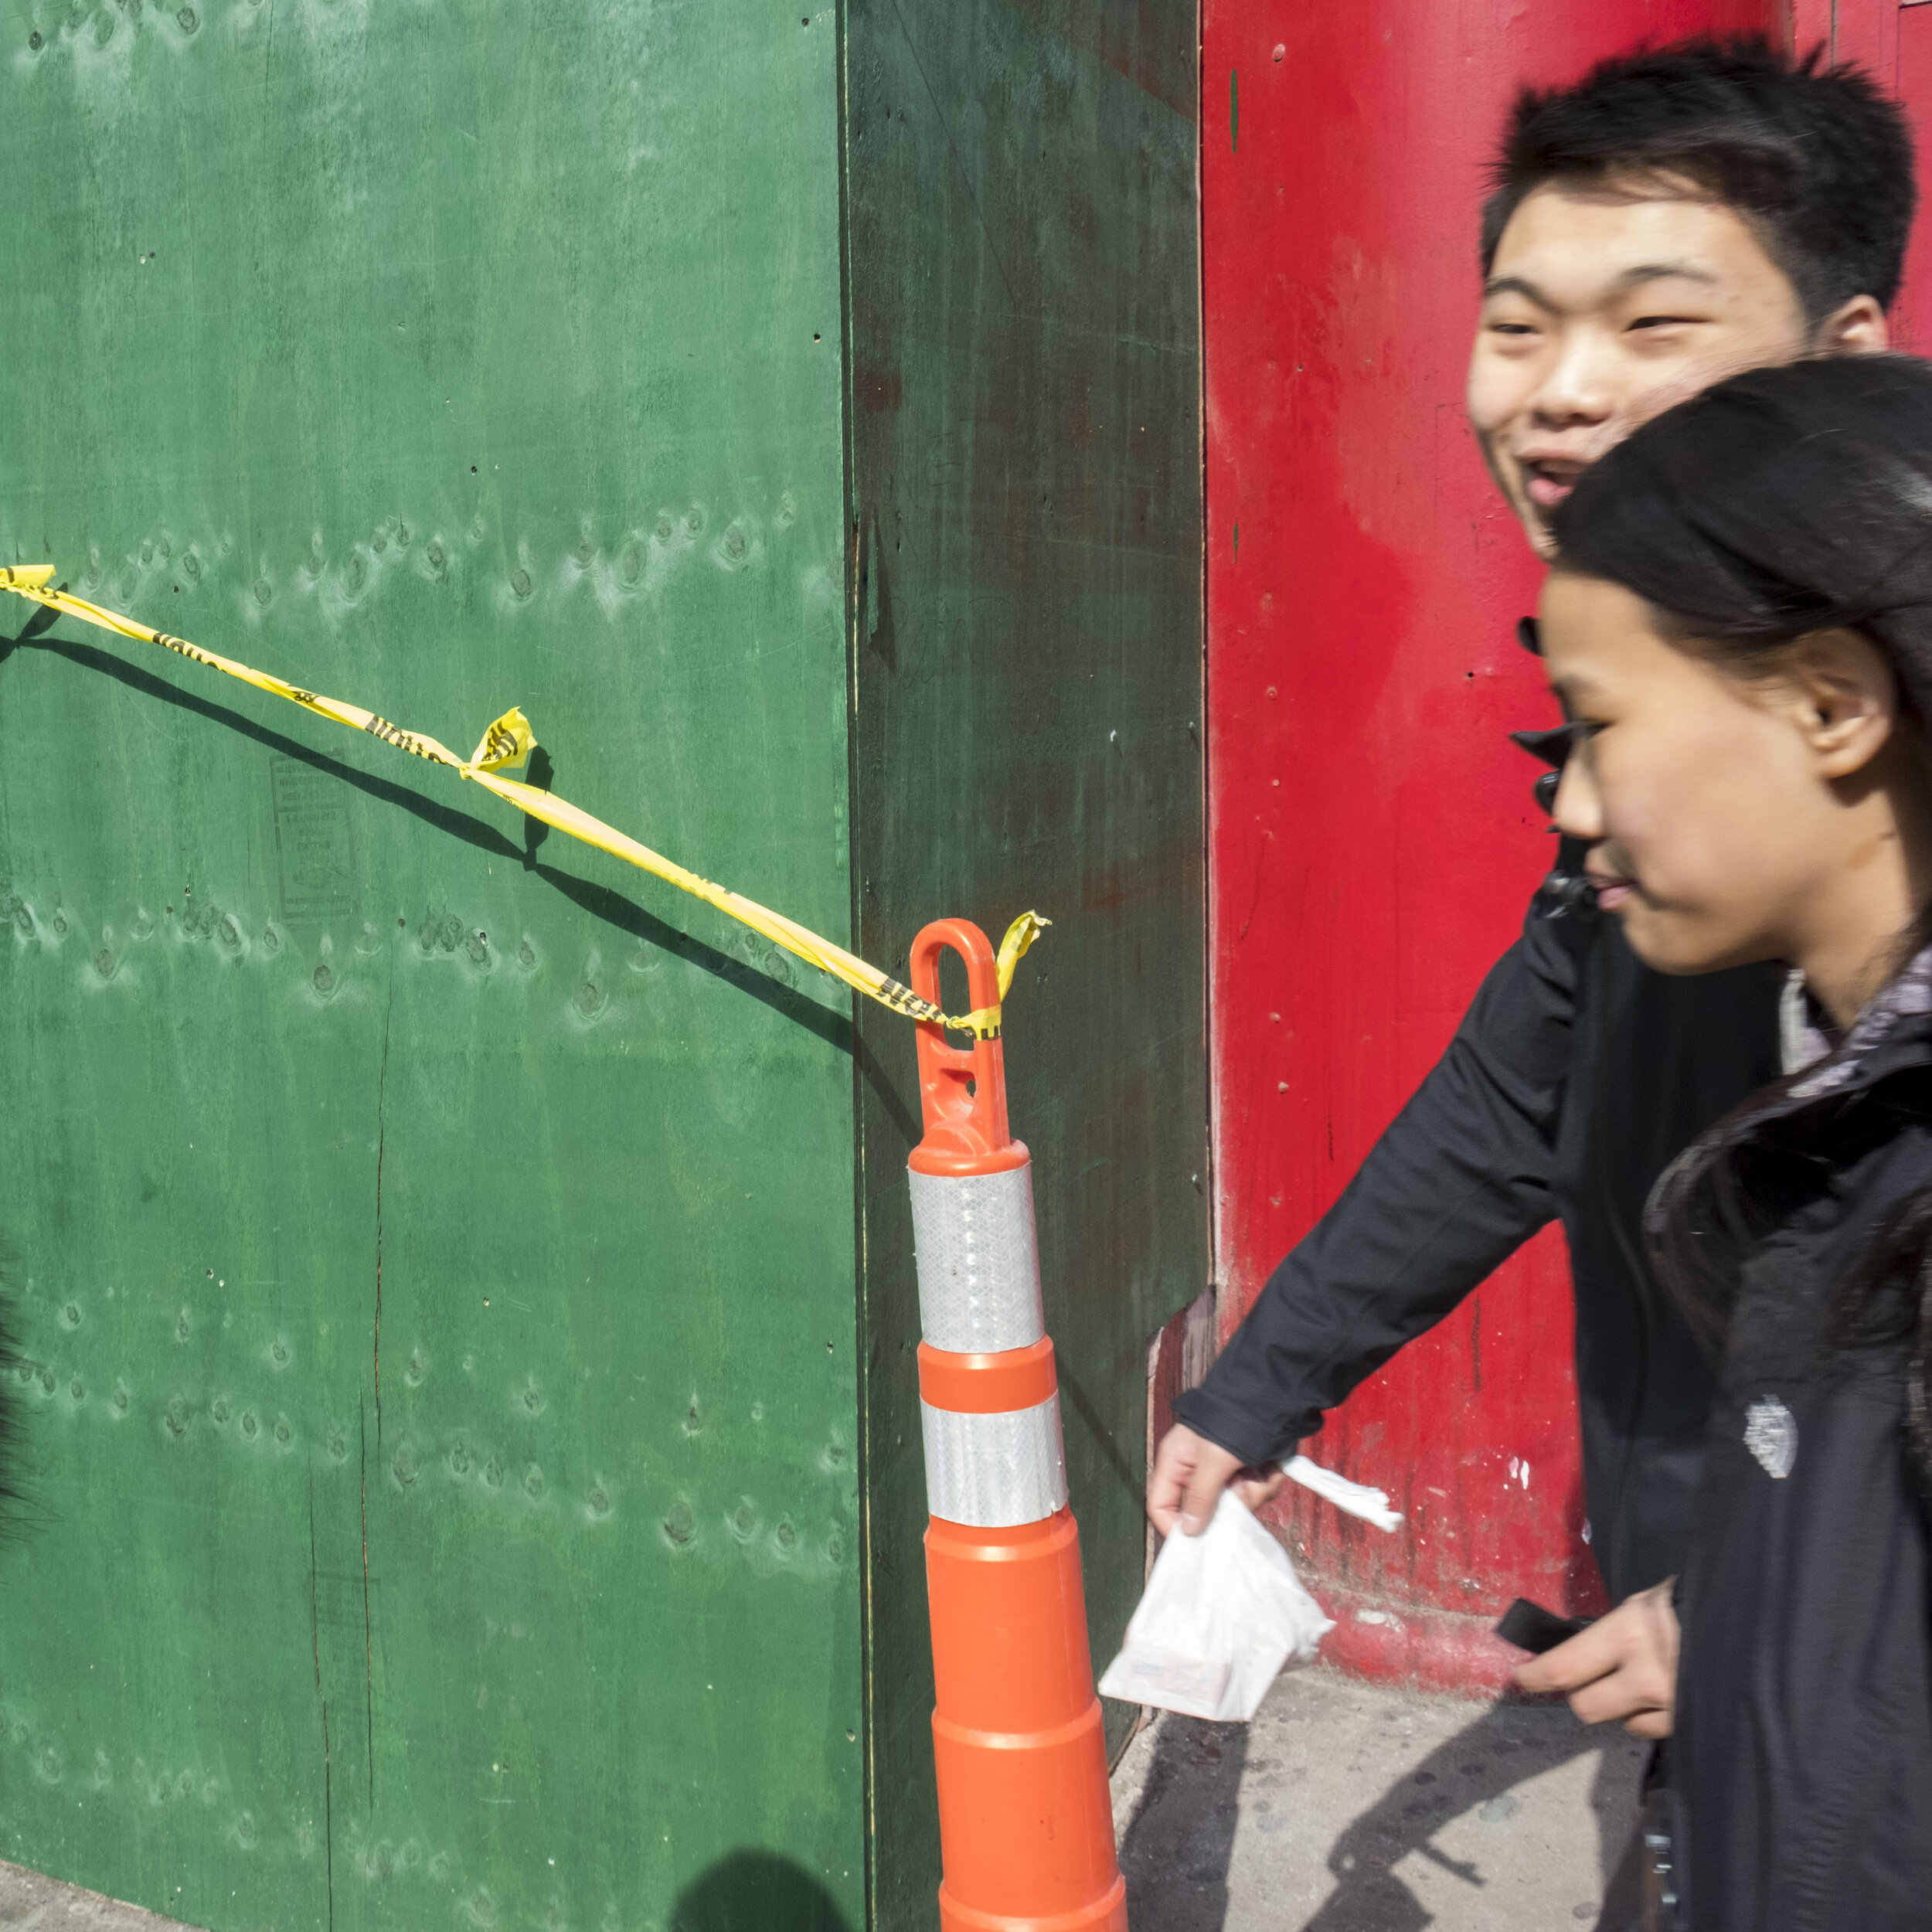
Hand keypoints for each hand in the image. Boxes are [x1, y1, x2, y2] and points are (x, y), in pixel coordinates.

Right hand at [1147, 1423, 1287, 1536]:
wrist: (1268, 1393)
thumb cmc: (1231, 1421)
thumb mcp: (1213, 1460)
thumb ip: (1199, 1497)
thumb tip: (1188, 1533)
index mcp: (1175, 1464)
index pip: (1160, 1506)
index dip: (1176, 1527)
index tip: (1202, 1539)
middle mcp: (1195, 1471)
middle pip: (1206, 1510)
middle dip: (1233, 1503)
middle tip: (1248, 1487)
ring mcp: (1222, 1472)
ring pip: (1236, 1504)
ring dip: (1255, 1491)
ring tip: (1264, 1470)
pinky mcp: (1244, 1470)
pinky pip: (1254, 1491)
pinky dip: (1267, 1481)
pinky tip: (1272, 1467)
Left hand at [1514, 1580, 1678, 1738]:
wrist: (1755, 1624)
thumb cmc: (1690, 1602)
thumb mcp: (1643, 1604)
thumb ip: (1612, 1631)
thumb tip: (1580, 1650)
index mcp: (1625, 1634)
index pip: (1564, 1667)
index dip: (1536, 1677)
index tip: (1521, 1679)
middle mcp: (1644, 1676)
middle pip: (1585, 1707)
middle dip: (1580, 1694)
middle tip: (1585, 1680)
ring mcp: (1671, 1706)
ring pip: (1620, 1722)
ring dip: (1620, 1706)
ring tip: (1637, 1681)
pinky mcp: (1691, 1724)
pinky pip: (1653, 1729)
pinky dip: (1650, 1716)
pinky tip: (1663, 1695)